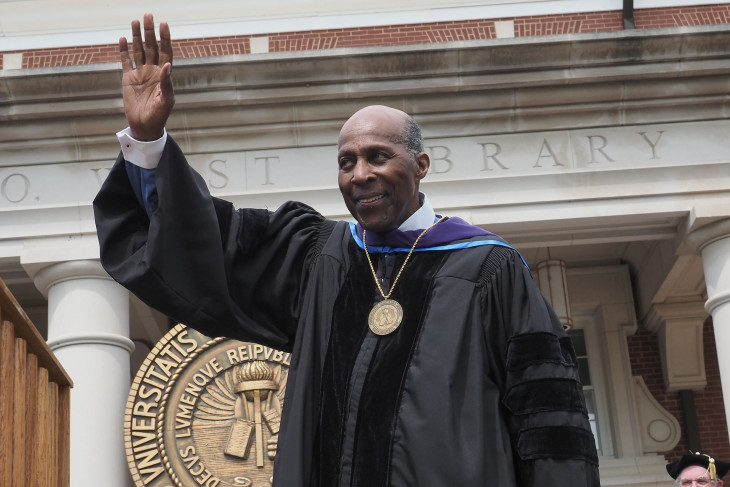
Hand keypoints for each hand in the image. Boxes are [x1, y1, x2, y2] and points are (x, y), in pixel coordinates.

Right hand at [119, 13, 174, 140]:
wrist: (144, 126)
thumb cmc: (159, 115)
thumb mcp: (166, 100)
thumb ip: (167, 83)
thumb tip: (167, 66)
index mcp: (164, 75)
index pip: (166, 52)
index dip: (165, 38)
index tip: (164, 25)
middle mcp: (153, 70)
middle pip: (151, 46)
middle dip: (150, 32)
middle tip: (148, 15)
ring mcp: (140, 73)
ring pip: (138, 50)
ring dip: (137, 36)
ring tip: (135, 21)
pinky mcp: (128, 78)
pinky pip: (126, 61)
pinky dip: (124, 50)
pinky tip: (122, 39)